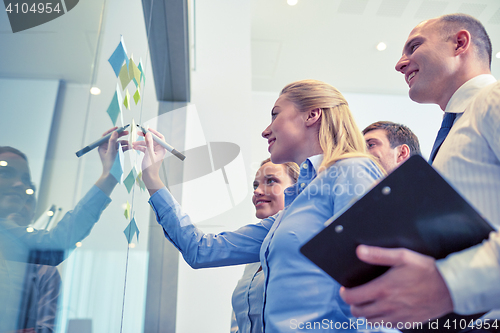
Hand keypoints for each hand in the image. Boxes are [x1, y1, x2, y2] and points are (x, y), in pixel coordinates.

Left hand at [97, 127, 129, 174]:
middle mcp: (106, 148)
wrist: (113, 176)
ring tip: (130, 144)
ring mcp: (112, 151)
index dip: (112, 131)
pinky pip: (121, 148)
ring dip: (124, 142)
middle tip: (127, 132)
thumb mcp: (111, 152)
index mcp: (102, 147)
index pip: (106, 136)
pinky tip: (130, 147)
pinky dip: (125, 147)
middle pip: (113, 138)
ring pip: (118, 143)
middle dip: (120, 135)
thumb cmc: (110, 165)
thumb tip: (114, 132)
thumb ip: (112, 142)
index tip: (118, 128)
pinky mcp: (117, 154)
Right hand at [132, 128, 165, 194]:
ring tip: (132, 143)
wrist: (149, 177)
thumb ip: (148, 143)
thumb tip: (148, 133)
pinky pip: (145, 149)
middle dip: (144, 137)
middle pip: (152, 140)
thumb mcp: (149, 153)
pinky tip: (134, 147)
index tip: (146, 129)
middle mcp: (159, 150)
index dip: (153, 132)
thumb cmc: (150, 167)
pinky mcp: (150, 155)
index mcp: (161, 149)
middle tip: (138, 133)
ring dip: (140, 143)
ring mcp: (154, 152)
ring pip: (147, 144)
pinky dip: (140, 147)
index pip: (159, 137)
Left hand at [339, 245, 453, 324]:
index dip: (344, 293)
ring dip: (366, 313)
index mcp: (383, 289)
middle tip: (357, 295)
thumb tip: (359, 251)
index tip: (345, 288)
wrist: (451, 287)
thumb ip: (378, 254)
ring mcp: (397, 317)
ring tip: (369, 302)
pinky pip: (386, 326)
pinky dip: (381, 319)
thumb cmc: (426, 269)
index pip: (351, 298)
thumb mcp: (402, 256)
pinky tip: (386, 308)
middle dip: (353, 304)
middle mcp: (387, 306)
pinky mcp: (407, 323)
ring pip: (370, 322)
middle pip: (357, 313)